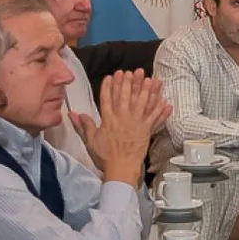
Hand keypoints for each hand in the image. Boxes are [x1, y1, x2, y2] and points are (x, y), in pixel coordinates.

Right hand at [72, 70, 168, 186]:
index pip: (107, 98)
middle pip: (126, 96)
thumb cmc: (105, 156)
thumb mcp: (90, 140)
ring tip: (151, 80)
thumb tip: (73, 114)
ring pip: (142, 103)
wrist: (121, 168)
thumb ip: (83, 125)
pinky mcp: (146, 130)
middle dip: (129, 82)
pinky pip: (155, 117)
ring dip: (147, 91)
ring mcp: (136, 124)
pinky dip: (160, 109)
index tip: (112, 76)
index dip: (109, 86)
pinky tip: (165, 101)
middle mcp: (123, 118)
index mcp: (108, 119)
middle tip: (133, 71)